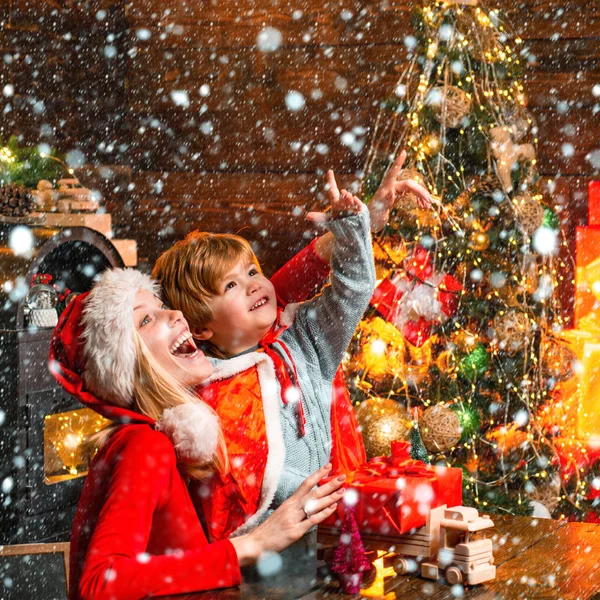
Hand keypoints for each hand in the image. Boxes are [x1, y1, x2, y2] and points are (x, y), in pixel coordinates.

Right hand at [230, 464, 345, 565]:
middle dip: (329, 484)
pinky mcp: (295, 531)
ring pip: (315, 504)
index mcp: (289, 501)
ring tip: (342, 491)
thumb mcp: (282, 513)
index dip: (318, 474)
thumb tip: (310, 502)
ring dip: (330, 497)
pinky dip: (323, 513)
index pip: (306, 483)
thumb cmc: (270, 528)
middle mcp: (292, 507)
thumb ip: (295, 507)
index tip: (329, 466)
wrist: (257, 542)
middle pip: (314, 492)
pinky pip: (312, 520)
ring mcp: (294, 518)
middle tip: (342, 477)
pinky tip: (333, 508)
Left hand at [307, 170, 363, 222]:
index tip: (329, 171)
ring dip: (348, 197)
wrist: (350, 230)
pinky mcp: (360, 209)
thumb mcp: (328, 220)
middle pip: (342, 194)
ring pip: (350, 198)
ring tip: (348, 196)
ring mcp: (352, 204)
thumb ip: (318, 217)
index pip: (333, 189)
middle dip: (342, 193)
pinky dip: (357, 201)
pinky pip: (358, 204)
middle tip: (342, 192)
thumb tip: (307, 216)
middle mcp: (344, 201)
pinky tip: (354, 199)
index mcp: (336, 201)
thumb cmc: (339, 223)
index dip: (331, 180)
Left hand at [369, 150, 431, 231]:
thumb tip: (392, 192)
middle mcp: (391, 187)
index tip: (403, 152)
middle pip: (410, 184)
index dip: (398, 163)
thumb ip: (385, 201)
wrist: (371, 221)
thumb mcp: (379, 210)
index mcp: (385, 188)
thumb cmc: (373, 215)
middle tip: (429, 201)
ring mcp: (396, 190)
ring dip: (421, 196)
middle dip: (421, 192)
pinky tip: (423, 206)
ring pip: (413, 189)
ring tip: (428, 206)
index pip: (393, 173)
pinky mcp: (398, 196)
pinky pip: (411, 194)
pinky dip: (418, 199)